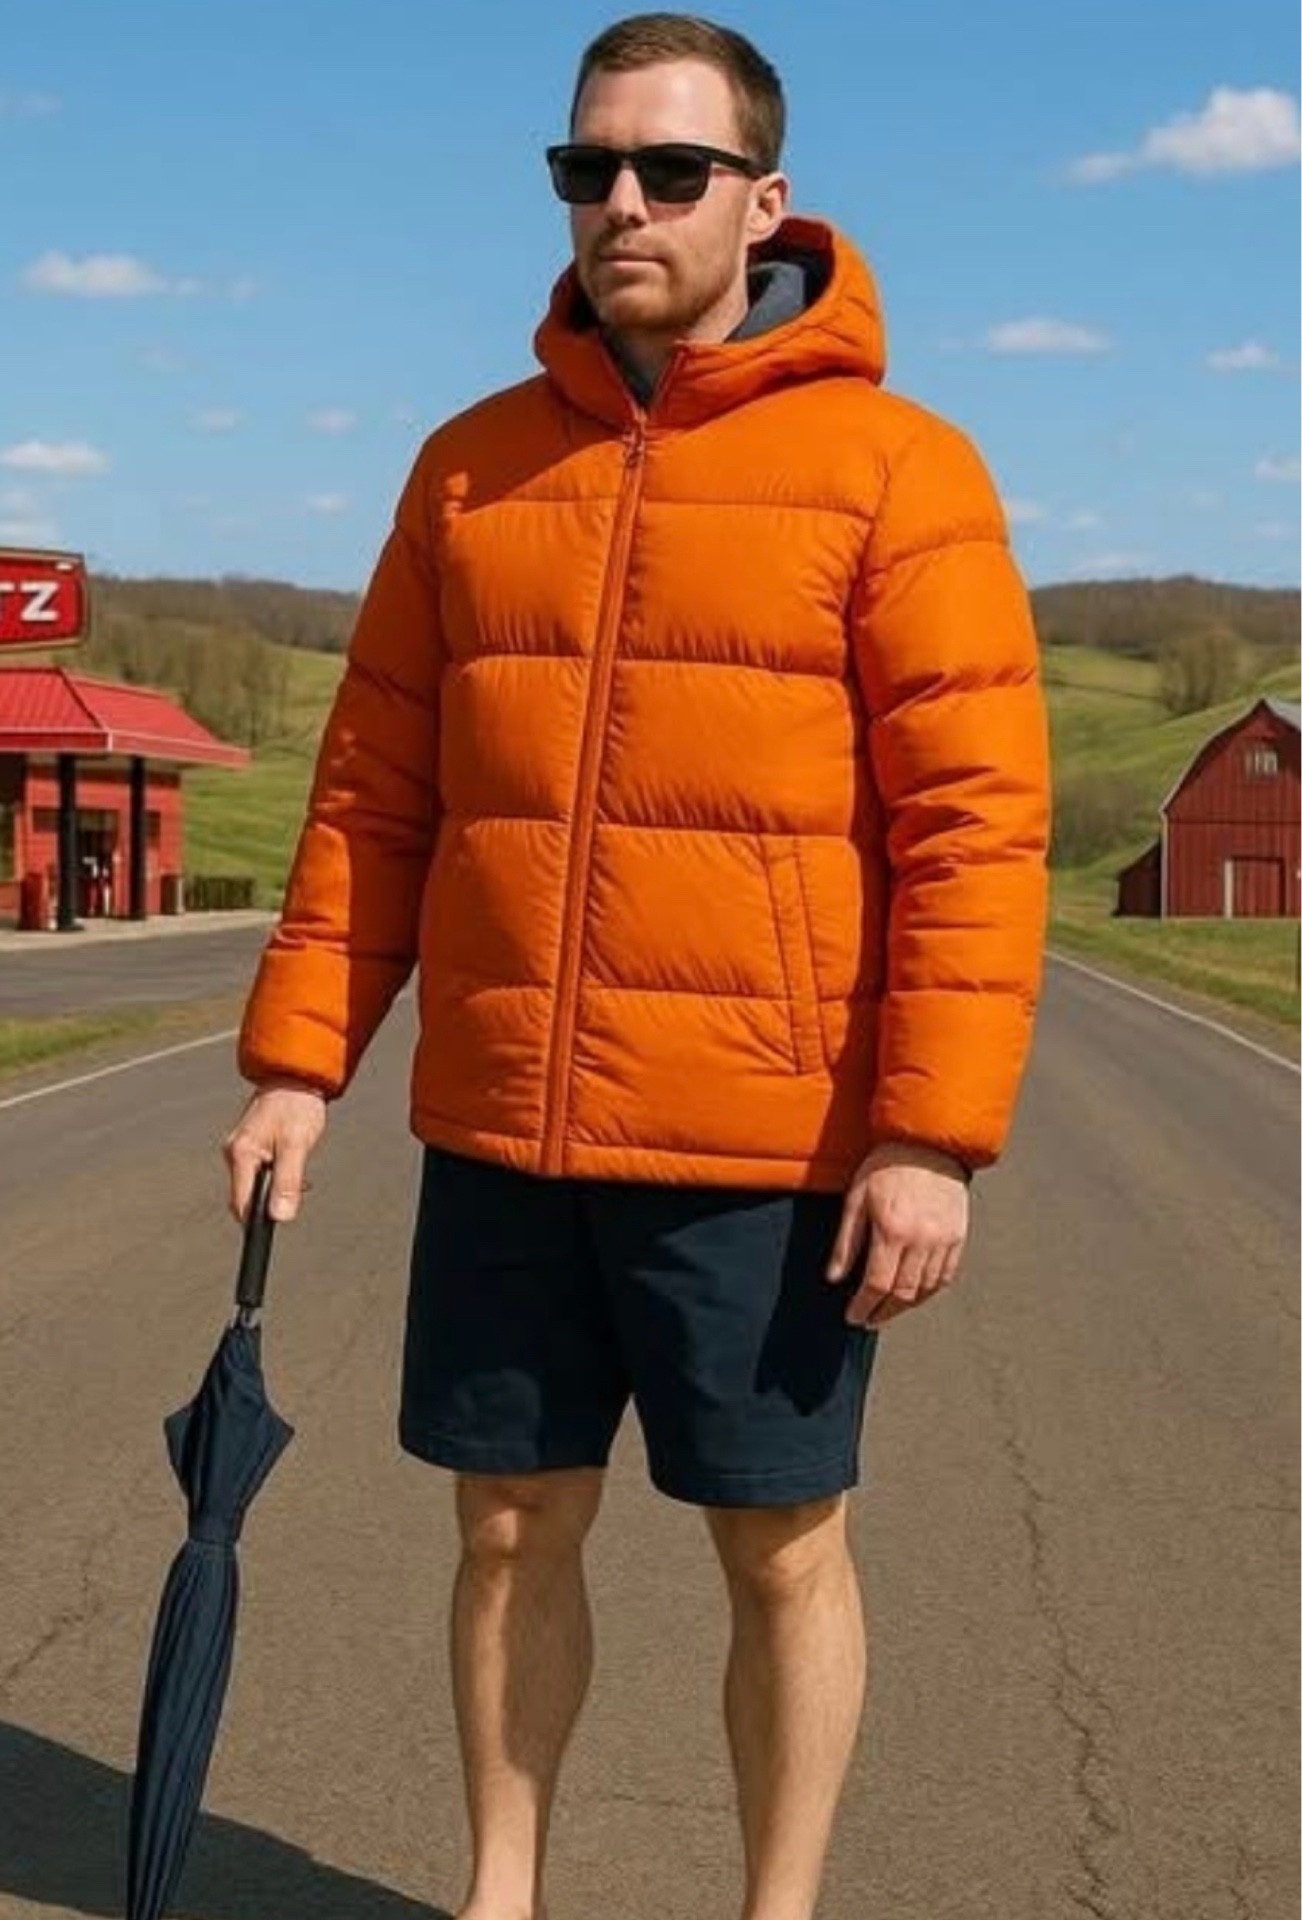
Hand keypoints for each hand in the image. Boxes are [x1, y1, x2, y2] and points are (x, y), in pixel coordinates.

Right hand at [223, 1082, 326, 1223]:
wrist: (297, 1076)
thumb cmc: (296, 1106)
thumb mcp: (296, 1145)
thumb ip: (287, 1182)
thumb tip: (280, 1216)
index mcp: (241, 1154)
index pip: (241, 1203)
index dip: (256, 1221)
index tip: (272, 1229)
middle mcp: (235, 1153)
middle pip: (247, 1196)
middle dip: (270, 1201)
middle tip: (298, 1187)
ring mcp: (242, 1149)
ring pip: (255, 1185)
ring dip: (276, 1187)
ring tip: (298, 1169)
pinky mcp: (252, 1146)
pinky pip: (260, 1172)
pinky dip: (277, 1175)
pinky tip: (293, 1163)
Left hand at [826, 1141, 969, 1327]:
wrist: (928, 1141)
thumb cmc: (887, 1164)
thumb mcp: (857, 1198)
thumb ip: (846, 1242)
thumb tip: (834, 1278)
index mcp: (892, 1231)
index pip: (877, 1285)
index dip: (863, 1306)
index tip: (853, 1317)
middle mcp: (921, 1240)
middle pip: (902, 1294)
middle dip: (882, 1312)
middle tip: (869, 1318)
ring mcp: (943, 1240)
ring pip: (925, 1289)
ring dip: (905, 1306)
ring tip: (888, 1310)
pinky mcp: (958, 1236)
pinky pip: (946, 1276)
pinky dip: (929, 1291)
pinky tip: (915, 1294)